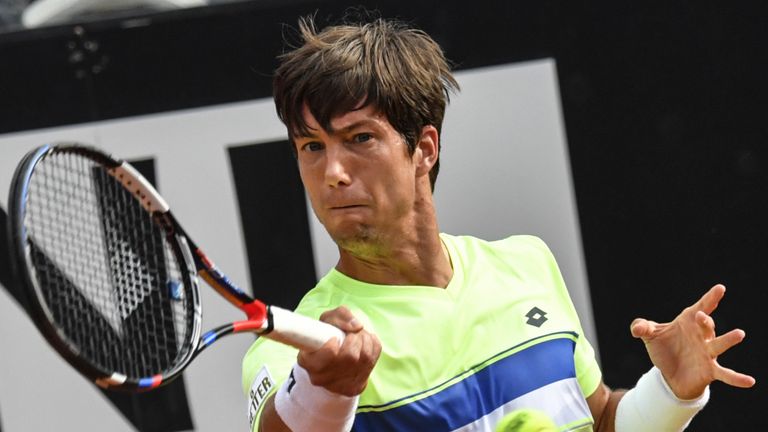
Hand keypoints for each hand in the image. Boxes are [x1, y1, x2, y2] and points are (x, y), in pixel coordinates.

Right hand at [297, 306, 381, 395]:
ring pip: (365, 357)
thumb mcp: (327, 321)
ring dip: (365, 340)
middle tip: (351, 333)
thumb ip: (340, 316)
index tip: (334, 338)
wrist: (333, 360)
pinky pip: (373, 359)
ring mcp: (342, 385)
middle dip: (355, 338)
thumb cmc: (327, 336)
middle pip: (350, 355)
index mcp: (309, 362)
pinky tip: (364, 344)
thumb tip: (357, 326)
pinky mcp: (357, 386)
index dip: (334, 344)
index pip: (329, 353)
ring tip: (358, 336)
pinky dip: (372, 345)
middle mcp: (324, 378)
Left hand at [630, 284, 754, 398]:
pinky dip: (737, 378)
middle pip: (707, 325)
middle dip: (705, 321)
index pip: (701, 307)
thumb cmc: (664, 349)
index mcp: (688, 323)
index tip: (720, 288)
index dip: (710, 298)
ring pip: (719, 345)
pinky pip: (726, 374)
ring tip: (739, 334)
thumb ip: (642, 328)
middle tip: (701, 316)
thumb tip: (636, 328)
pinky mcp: (710, 371)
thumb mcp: (650, 336)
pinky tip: (750, 381)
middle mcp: (702, 336)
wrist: (670, 374)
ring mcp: (708, 353)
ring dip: (728, 340)